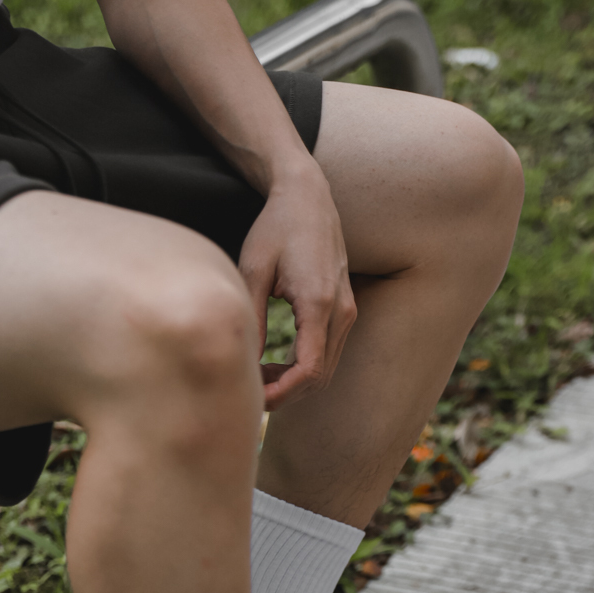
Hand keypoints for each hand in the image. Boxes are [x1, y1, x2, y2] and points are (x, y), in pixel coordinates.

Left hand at [238, 161, 356, 409]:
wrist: (307, 196)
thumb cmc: (277, 227)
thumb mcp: (254, 270)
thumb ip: (253, 318)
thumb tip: (246, 363)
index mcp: (319, 303)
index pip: (309, 370)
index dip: (283, 392)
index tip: (256, 396)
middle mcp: (341, 310)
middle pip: (320, 377)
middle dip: (286, 393)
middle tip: (250, 392)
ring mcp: (347, 310)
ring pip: (326, 369)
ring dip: (294, 382)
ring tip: (259, 379)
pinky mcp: (344, 309)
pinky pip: (328, 352)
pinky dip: (303, 368)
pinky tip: (274, 365)